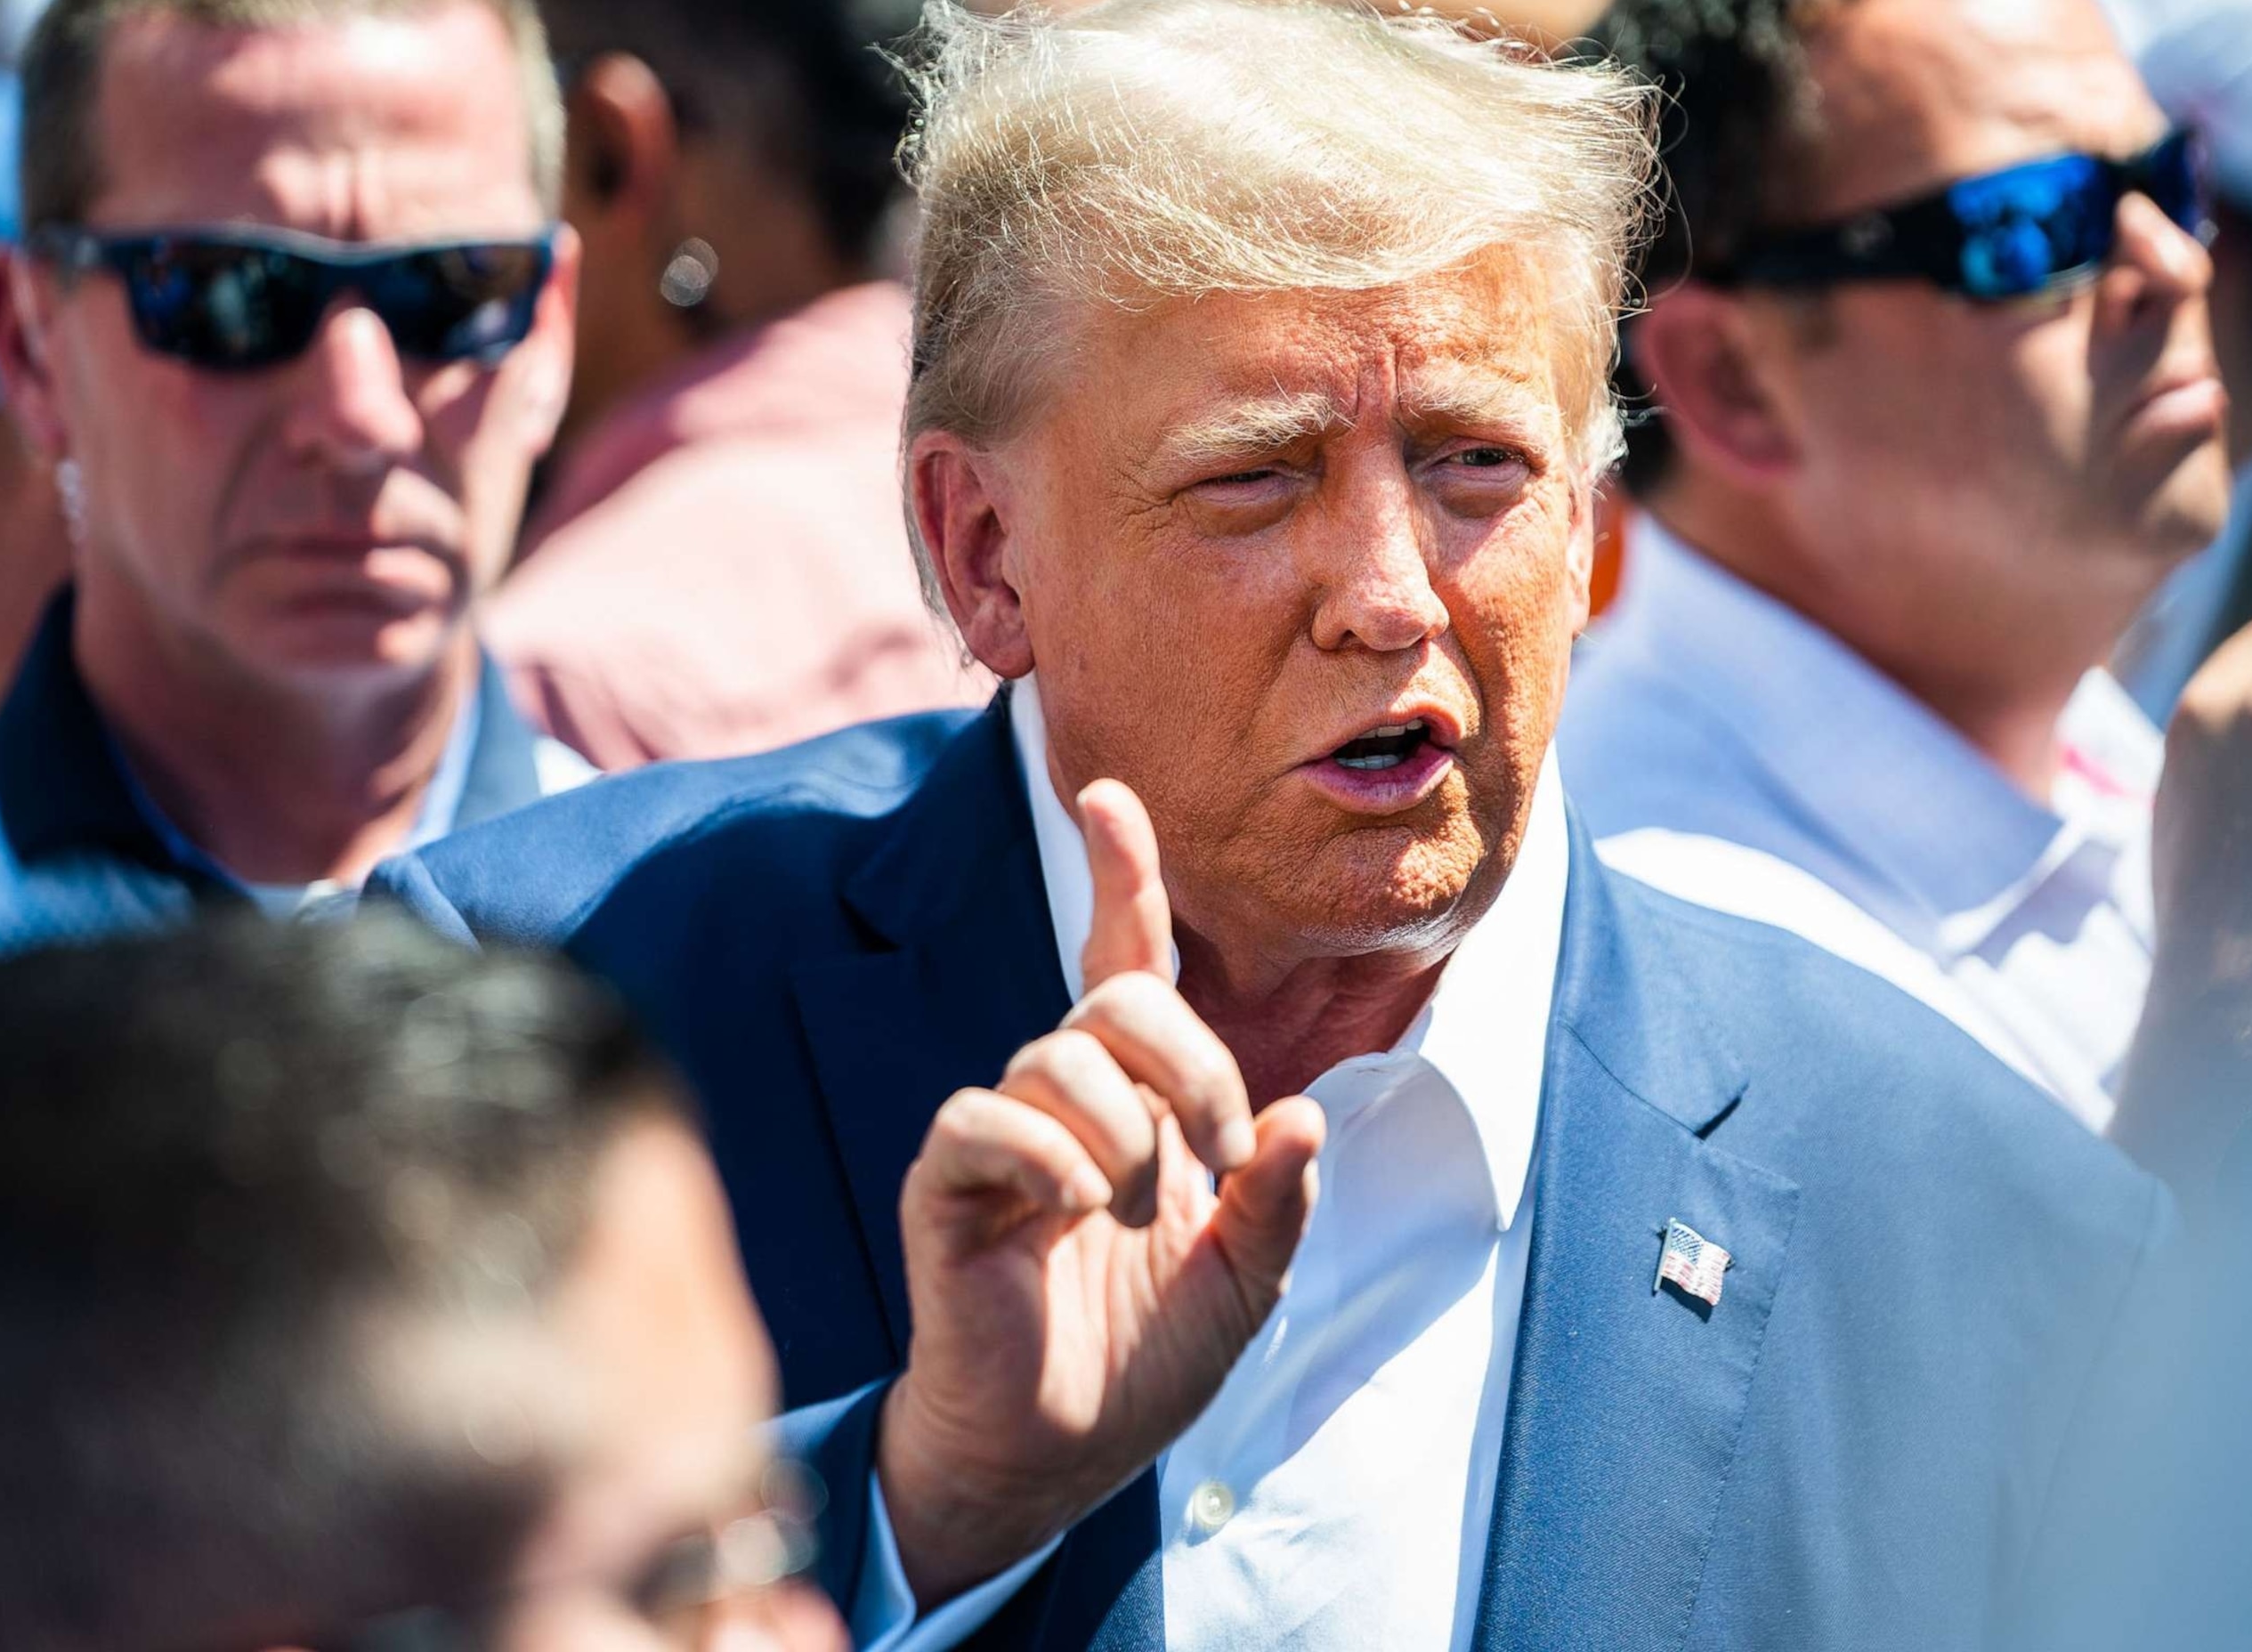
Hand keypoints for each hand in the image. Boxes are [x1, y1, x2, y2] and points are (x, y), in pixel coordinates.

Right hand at [877, 780, 1325, 1606]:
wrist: (1059, 1455)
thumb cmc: (1145, 1357)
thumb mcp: (1248, 1281)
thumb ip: (1280, 1200)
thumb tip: (1302, 1117)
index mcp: (1140, 1100)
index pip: (1128, 963)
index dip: (1120, 876)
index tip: (1111, 796)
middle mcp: (1068, 1096)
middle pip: (1120, 1000)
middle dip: (1192, 1065)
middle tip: (1214, 1156)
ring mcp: (1003, 1133)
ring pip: (1059, 1053)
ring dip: (1125, 1131)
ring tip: (1132, 1212)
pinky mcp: (949, 1182)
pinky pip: (986, 1117)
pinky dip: (1047, 1155)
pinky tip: (1073, 1210)